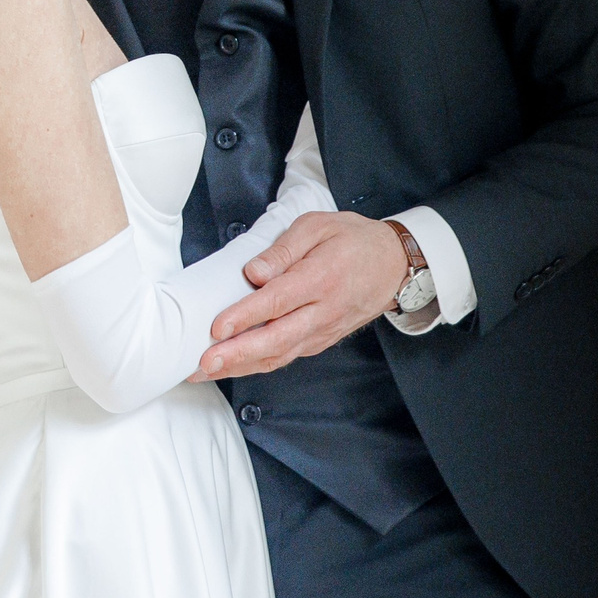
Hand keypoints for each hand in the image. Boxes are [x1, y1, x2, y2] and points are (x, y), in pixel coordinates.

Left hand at [193, 211, 409, 380]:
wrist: (393, 264)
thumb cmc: (353, 241)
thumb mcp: (318, 226)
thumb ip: (284, 248)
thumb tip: (254, 272)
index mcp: (321, 278)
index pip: (278, 302)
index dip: (245, 317)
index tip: (218, 328)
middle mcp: (323, 311)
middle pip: (276, 339)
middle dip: (237, 355)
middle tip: (204, 363)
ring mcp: (323, 331)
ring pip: (280, 355)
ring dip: (241, 366)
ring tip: (206, 372)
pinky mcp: (320, 341)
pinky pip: (286, 356)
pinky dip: (257, 364)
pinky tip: (232, 366)